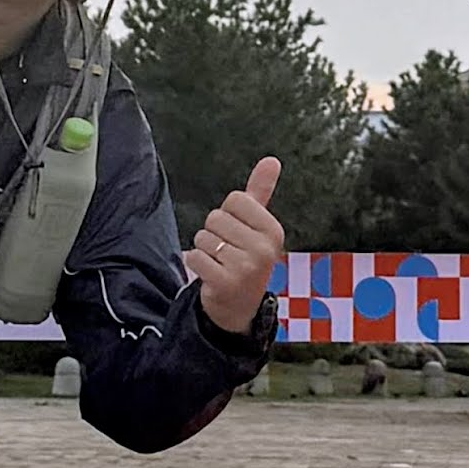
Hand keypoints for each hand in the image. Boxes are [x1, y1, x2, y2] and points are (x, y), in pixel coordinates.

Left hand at [186, 156, 284, 333]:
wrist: (239, 307)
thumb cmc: (245, 258)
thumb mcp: (256, 226)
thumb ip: (260, 192)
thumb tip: (272, 160)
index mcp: (273, 230)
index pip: (235, 199)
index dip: (229, 214)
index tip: (238, 234)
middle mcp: (265, 249)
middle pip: (216, 218)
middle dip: (214, 233)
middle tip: (227, 253)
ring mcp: (246, 268)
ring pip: (203, 237)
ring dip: (204, 250)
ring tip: (219, 264)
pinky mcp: (226, 283)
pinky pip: (195, 257)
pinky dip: (196, 264)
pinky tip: (210, 275)